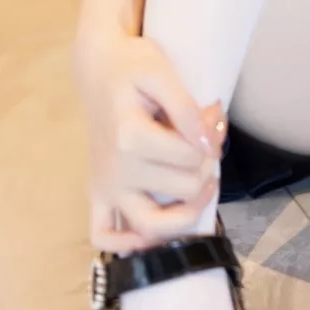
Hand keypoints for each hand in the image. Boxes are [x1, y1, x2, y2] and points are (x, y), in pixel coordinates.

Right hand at [72, 29, 227, 254]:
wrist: (98, 67)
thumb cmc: (132, 65)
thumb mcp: (162, 72)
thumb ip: (186, 109)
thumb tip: (206, 146)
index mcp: (129, 136)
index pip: (190, 157)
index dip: (212, 140)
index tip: (213, 120)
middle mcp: (114, 168)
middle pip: (181, 189)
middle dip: (206, 168)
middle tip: (208, 146)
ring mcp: (104, 184)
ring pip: (150, 225)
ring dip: (184, 215)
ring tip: (201, 188)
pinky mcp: (96, 191)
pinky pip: (103, 234)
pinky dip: (127, 244)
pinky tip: (152, 230)